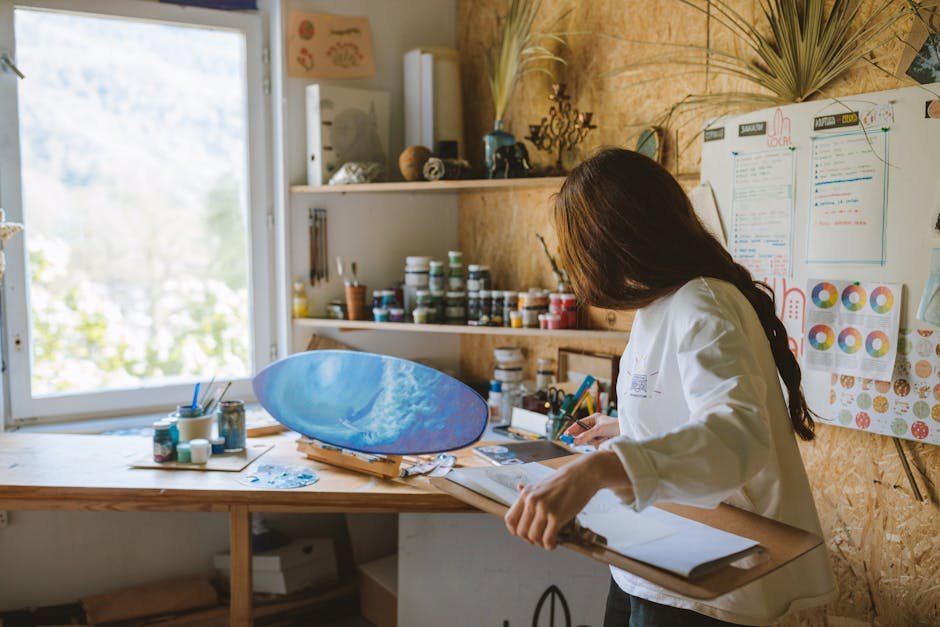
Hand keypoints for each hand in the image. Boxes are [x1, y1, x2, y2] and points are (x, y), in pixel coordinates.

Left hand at [503, 451, 626, 549]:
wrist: (583, 474)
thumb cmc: (564, 480)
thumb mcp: (541, 483)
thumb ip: (529, 491)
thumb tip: (518, 487)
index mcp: (526, 494)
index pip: (510, 519)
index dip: (515, 531)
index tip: (525, 534)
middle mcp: (532, 501)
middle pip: (521, 531)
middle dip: (530, 540)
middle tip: (540, 539)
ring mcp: (544, 508)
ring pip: (534, 537)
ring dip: (541, 543)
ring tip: (548, 541)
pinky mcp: (557, 516)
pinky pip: (548, 539)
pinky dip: (550, 545)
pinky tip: (554, 543)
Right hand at [564, 413, 619, 446]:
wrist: (629, 432)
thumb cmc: (616, 426)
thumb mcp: (599, 429)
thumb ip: (586, 436)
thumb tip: (575, 441)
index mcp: (594, 419)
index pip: (579, 424)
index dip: (572, 430)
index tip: (566, 435)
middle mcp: (596, 426)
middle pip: (582, 433)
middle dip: (581, 438)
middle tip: (572, 443)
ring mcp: (599, 434)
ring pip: (589, 440)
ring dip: (594, 441)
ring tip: (602, 438)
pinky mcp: (603, 441)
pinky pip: (595, 445)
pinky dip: (599, 444)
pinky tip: (605, 441)